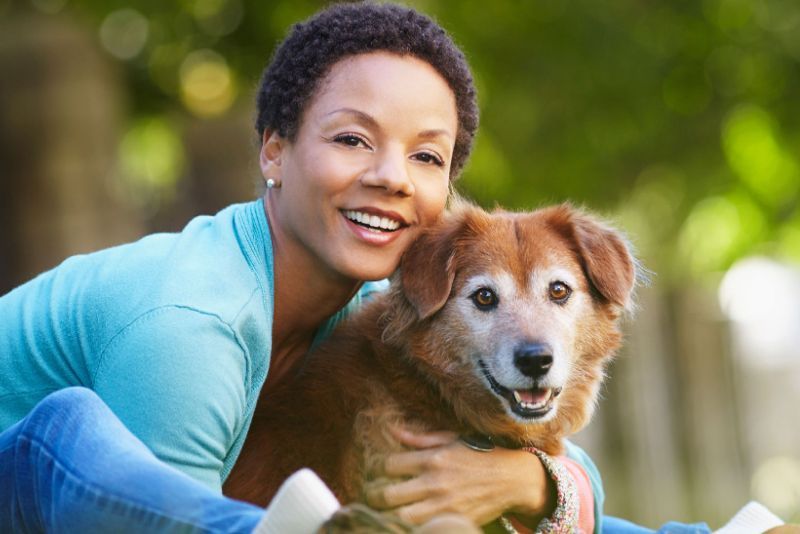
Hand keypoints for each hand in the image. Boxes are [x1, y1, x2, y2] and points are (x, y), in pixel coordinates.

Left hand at [364, 427, 555, 526]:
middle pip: (388, 495)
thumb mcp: (451, 439)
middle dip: (377, 497)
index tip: (383, 474)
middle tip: (377, 497)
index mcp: (433, 458)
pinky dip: (413, 526)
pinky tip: (411, 520)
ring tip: (390, 512)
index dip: (380, 470)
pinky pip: (424, 529)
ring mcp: (444, 505)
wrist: (511, 478)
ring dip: (391, 516)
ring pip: (402, 517)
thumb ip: (419, 438)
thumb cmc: (479, 455)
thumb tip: (392, 430)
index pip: (389, 465)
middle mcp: (435, 482)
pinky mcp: (454, 522)